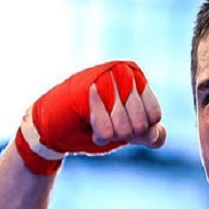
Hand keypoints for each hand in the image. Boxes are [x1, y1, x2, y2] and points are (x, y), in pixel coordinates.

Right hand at [15, 61, 165, 174]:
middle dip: (124, 133)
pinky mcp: (88, 89)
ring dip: (110, 135)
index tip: (126, 125)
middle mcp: (124, 73)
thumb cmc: (94, 127)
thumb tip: (155, 134)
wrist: (53, 127)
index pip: (154, 115)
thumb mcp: (127, 132)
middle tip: (109, 125)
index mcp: (137, 81)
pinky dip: (99, 135)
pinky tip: (89, 123)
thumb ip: (148, 134)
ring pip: (126, 129)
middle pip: (141, 125)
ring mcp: (106, 77)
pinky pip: (107, 131)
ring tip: (98, 123)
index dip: (141, 129)